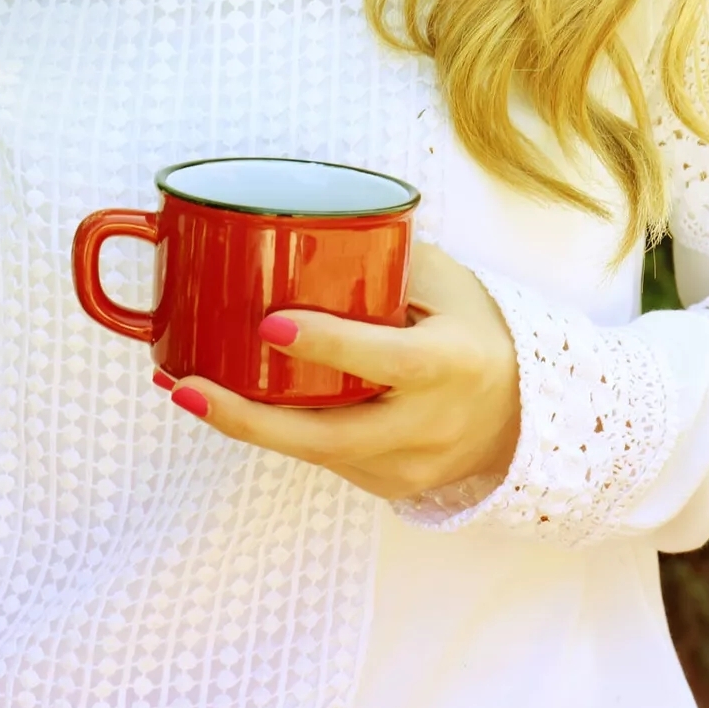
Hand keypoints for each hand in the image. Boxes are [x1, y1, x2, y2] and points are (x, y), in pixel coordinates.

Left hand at [157, 241, 521, 503]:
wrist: (526, 416)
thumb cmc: (475, 332)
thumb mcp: (448, 285)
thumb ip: (388, 260)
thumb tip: (309, 223)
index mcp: (452, 364)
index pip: (386, 360)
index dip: (328, 344)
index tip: (269, 324)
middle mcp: (430, 424)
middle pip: (328, 435)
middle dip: (249, 418)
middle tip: (186, 386)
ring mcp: (408, 464)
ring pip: (314, 451)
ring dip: (244, 424)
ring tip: (182, 387)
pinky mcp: (388, 484)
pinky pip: (323, 457)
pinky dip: (275, 431)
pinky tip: (226, 403)